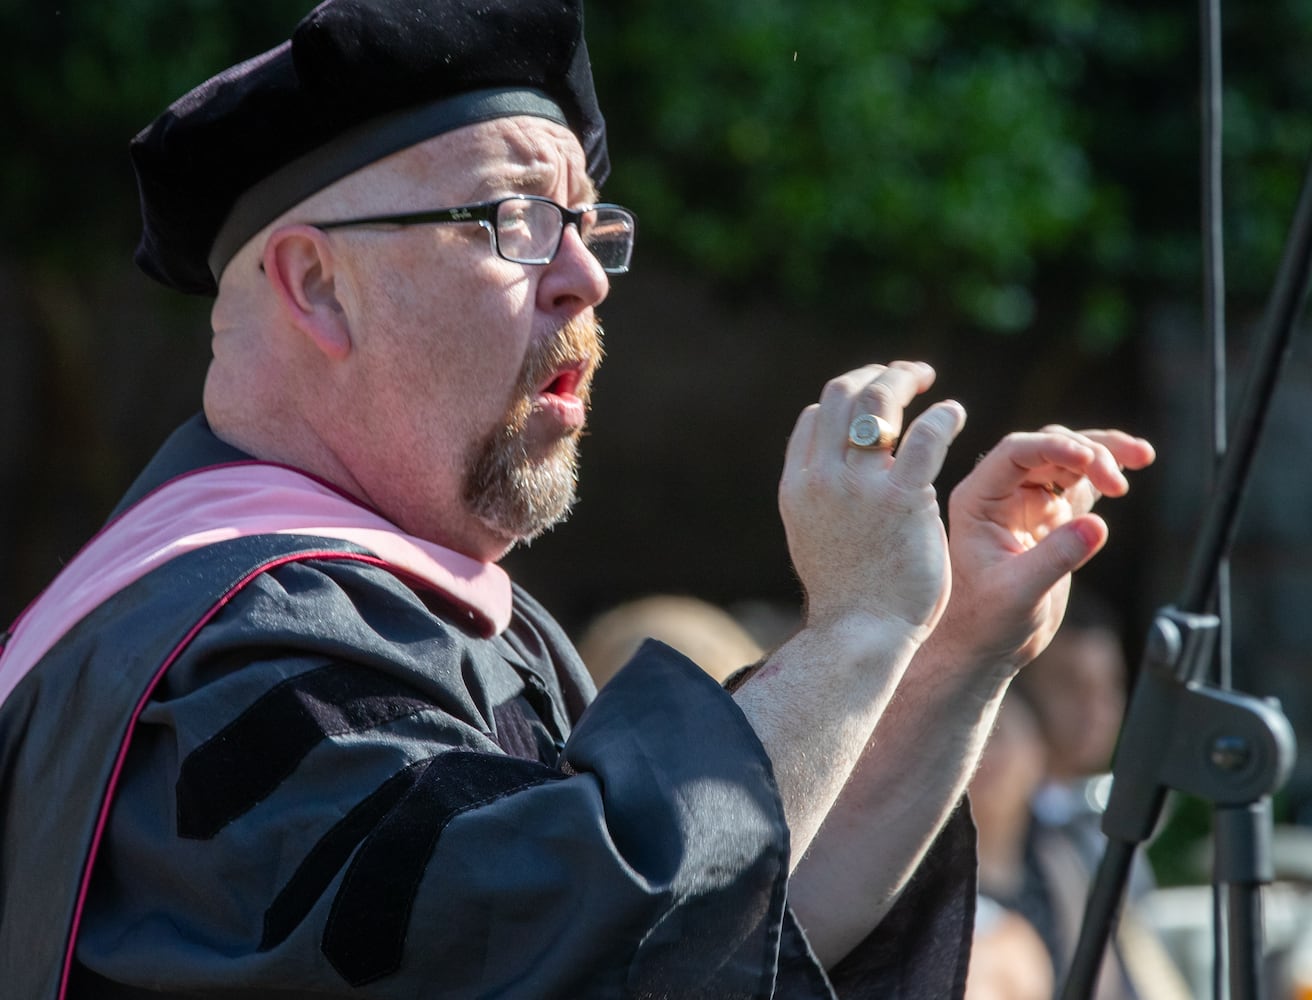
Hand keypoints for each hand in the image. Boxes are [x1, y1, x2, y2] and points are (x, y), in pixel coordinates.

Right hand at [778, 361, 965, 636]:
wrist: (860, 635)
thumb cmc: (848, 597)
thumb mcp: (812, 539)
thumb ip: (820, 500)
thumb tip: (828, 473)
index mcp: (797, 486)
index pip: (816, 417)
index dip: (847, 400)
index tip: (877, 402)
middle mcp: (821, 478)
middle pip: (842, 394)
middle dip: (875, 373)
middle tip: (905, 374)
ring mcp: (859, 486)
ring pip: (879, 401)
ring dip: (904, 378)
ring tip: (926, 379)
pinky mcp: (902, 498)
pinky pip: (926, 435)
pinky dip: (942, 415)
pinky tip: (954, 414)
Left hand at [928, 425, 1155, 678]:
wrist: (986, 645)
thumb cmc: (986, 621)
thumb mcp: (1018, 593)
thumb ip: (1055, 558)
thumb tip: (1098, 525)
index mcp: (978, 500)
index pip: (1014, 453)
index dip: (1054, 448)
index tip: (1091, 462)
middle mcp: (1000, 493)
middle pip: (1047, 448)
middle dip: (1087, 455)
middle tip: (1120, 485)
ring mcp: (1028, 502)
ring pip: (1067, 459)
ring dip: (1103, 453)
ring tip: (1142, 457)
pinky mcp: (1054, 517)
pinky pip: (1081, 482)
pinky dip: (1106, 472)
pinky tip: (1136, 462)